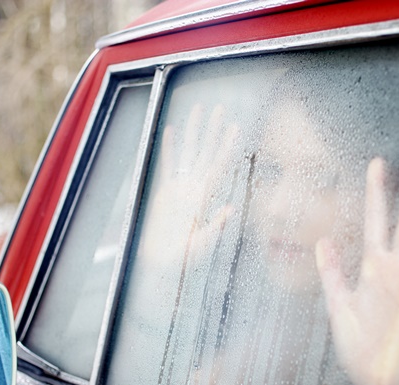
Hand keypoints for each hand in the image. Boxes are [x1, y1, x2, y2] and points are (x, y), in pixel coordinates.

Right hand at [142, 103, 238, 259]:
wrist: (162, 262)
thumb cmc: (184, 257)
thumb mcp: (202, 245)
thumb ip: (216, 227)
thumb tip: (231, 209)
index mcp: (205, 196)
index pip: (220, 165)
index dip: (228, 146)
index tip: (236, 128)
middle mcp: (195, 187)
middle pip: (207, 151)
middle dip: (214, 130)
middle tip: (222, 108)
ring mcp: (180, 187)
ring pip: (189, 151)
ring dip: (194, 131)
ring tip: (199, 110)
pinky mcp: (165, 191)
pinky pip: (168, 164)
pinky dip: (169, 148)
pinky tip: (171, 131)